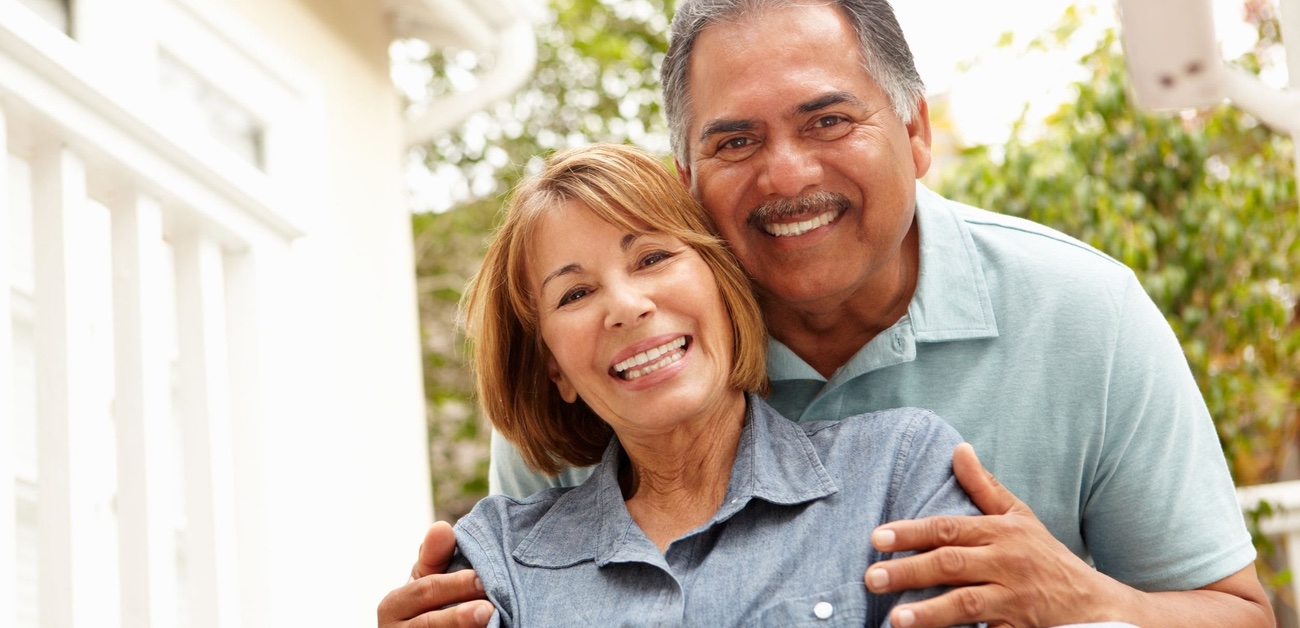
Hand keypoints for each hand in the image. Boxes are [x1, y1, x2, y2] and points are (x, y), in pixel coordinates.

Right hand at [377, 521, 494, 627]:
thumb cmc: (428, 604)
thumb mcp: (427, 580)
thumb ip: (435, 557)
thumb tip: (442, 527)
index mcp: (394, 605)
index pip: (425, 591)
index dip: (455, 585)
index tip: (482, 579)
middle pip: (429, 624)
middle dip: (459, 616)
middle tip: (489, 609)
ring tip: (490, 624)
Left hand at [865, 443, 1122, 627]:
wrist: (1096, 605)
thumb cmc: (1047, 557)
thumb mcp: (1020, 518)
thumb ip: (984, 488)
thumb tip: (958, 449)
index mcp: (1001, 531)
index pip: (948, 528)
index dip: (911, 532)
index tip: (877, 538)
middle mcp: (1007, 561)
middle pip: (951, 563)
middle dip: (908, 570)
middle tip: (871, 577)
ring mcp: (1014, 597)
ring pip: (967, 602)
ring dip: (929, 611)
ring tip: (894, 618)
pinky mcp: (1020, 626)